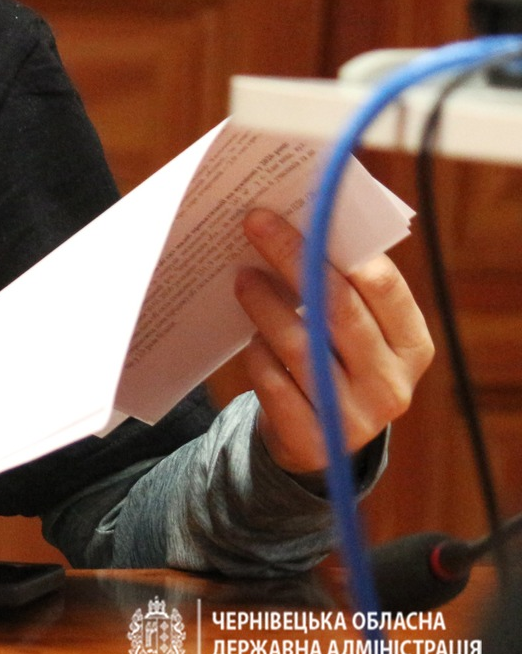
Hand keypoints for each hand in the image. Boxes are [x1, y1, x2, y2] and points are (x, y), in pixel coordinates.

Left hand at [234, 208, 435, 478]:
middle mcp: (391, 384)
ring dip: (266, 303)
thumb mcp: (354, 332)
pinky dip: (258, 354)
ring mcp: (354, 417)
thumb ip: (342, 289)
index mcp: (412, 346)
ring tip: (242, 276)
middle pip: (338, 309)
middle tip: (255, 223)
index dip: (338, 246)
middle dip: (293, 258)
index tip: (300, 212)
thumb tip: (295, 223)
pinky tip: (248, 338)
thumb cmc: (335, 362)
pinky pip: (275, 383)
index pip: (382, 287)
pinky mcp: (313, 441)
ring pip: (302, 346)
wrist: (318, 440)